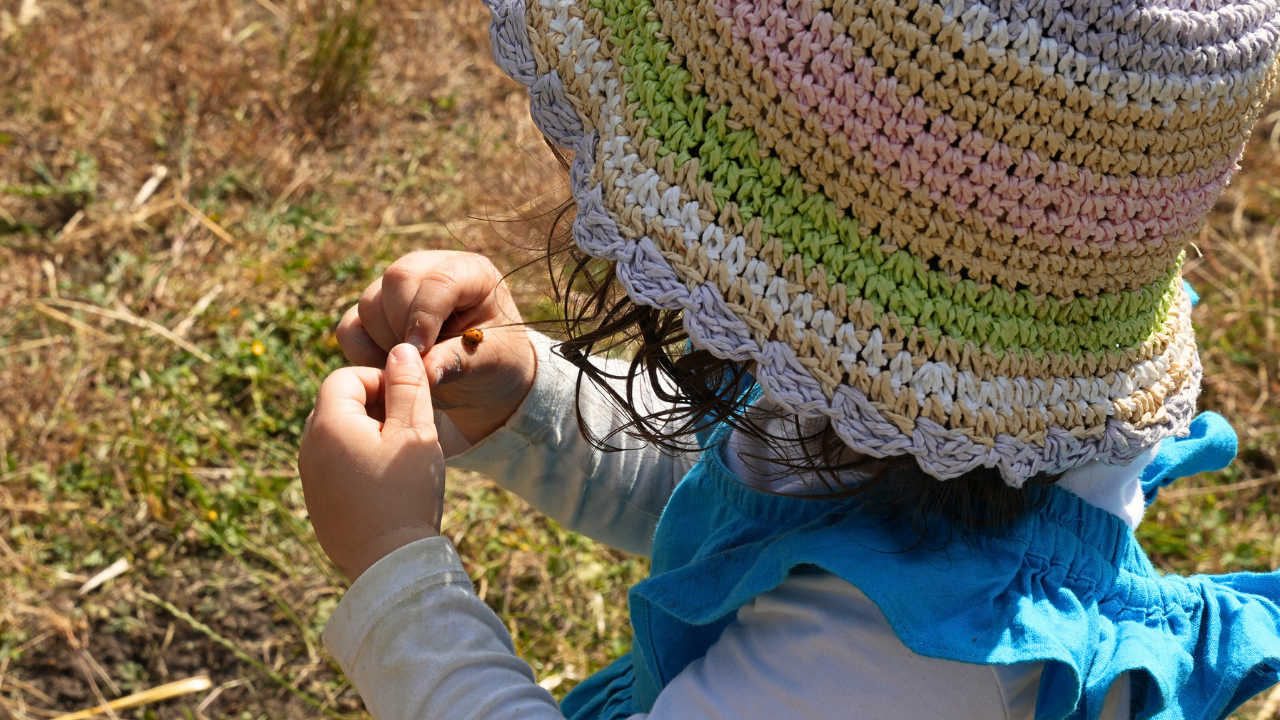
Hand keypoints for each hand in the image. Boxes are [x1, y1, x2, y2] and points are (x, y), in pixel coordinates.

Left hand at [299, 344, 445, 581]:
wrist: (390, 562)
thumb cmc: (405, 493)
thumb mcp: (414, 433)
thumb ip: (408, 386)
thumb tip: (400, 350)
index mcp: (328, 423)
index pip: (346, 377)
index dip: (381, 380)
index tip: (408, 403)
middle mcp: (308, 447)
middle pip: (338, 404)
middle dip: (374, 406)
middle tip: (407, 430)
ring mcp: (309, 477)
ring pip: (336, 435)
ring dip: (367, 434)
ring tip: (399, 458)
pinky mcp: (317, 502)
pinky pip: (334, 465)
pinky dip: (358, 462)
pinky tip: (386, 484)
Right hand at [335, 251, 534, 444]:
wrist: (483, 378)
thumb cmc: (497, 361)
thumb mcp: (492, 360)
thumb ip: (459, 360)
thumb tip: (422, 371)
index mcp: (469, 271)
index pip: (437, 279)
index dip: (424, 316)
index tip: (421, 352)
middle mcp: (430, 268)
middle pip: (397, 279)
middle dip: (402, 325)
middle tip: (418, 361)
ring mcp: (397, 289)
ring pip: (370, 303)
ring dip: (385, 342)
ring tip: (413, 368)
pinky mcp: (373, 313)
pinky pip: (350, 327)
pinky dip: (363, 352)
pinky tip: (390, 369)